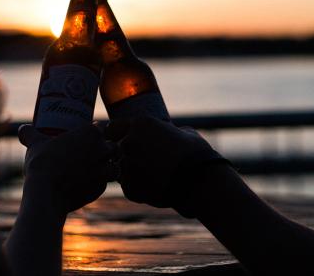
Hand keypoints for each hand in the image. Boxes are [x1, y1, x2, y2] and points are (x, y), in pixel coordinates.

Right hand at [18, 122, 114, 215]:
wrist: (46, 192)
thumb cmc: (42, 163)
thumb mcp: (34, 144)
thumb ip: (29, 134)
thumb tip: (22, 129)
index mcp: (91, 133)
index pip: (101, 128)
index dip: (96, 132)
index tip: (87, 137)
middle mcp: (102, 149)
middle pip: (113, 146)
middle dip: (107, 149)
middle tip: (94, 153)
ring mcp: (104, 169)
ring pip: (116, 165)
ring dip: (109, 166)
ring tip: (98, 169)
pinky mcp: (102, 187)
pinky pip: (106, 183)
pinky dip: (100, 183)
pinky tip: (91, 184)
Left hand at [108, 117, 225, 211]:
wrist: (200, 180)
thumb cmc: (195, 153)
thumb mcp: (184, 133)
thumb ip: (167, 131)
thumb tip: (168, 132)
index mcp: (139, 125)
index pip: (112, 128)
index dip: (118, 135)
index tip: (124, 140)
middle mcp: (128, 143)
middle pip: (116, 150)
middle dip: (127, 154)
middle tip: (144, 161)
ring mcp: (127, 167)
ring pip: (121, 170)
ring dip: (132, 172)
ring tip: (154, 176)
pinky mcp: (129, 188)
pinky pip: (129, 187)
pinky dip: (139, 188)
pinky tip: (156, 187)